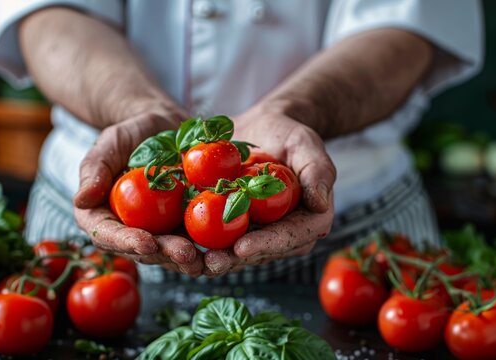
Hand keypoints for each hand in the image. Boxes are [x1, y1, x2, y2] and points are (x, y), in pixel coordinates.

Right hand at [73, 111, 203, 276]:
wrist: (167, 129)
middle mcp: (129, 231)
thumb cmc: (132, 134)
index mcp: (102, 216)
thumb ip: (94, 168)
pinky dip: (211, 247)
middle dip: (166, 255)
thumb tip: (80, 200)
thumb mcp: (110, 143)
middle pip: (144, 250)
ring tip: (208, 261)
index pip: (109, 235)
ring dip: (190, 259)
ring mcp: (159, 232)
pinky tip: (227, 249)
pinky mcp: (184, 228)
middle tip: (186, 254)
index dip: (127, 242)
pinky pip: (197, 240)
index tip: (146, 242)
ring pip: (172, 253)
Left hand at [203, 103, 335, 275]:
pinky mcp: (233, 228)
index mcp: (308, 221)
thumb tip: (320, 203)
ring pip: (235, 253)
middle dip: (234, 260)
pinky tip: (175, 244)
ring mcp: (257, 234)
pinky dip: (196, 243)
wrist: (261, 129)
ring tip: (188, 259)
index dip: (266, 245)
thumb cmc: (289, 135)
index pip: (289, 238)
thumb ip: (318, 171)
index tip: (242, 247)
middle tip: (210, 262)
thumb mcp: (306, 144)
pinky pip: (216, 239)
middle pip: (259, 253)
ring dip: (212, 259)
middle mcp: (283, 235)